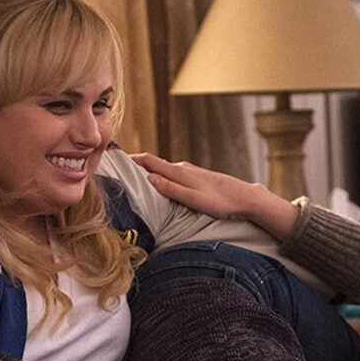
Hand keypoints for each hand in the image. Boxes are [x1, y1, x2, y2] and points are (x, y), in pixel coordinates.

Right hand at [130, 153, 298, 239]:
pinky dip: (163, 176)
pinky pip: (174, 174)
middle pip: (154, 163)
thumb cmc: (221, 202)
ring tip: (136, 178)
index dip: (131, 159)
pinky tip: (162, 184)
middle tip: (118, 169)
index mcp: (179, 172)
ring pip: (165, 169)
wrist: (245, 198)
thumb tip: (148, 178)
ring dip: (150, 171)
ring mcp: (192, 172)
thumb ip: (171, 189)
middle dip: (137, 165)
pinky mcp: (198, 178)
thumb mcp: (193, 199)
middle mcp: (184, 168)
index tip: (114, 158)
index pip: (149, 161)